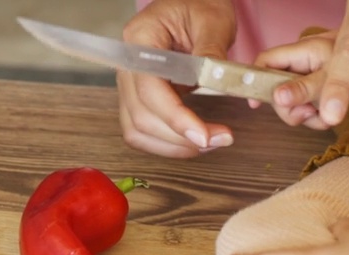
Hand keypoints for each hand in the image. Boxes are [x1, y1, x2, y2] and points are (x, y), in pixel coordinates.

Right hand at [118, 0, 237, 157]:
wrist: (193, 5)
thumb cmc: (199, 5)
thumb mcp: (213, 19)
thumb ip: (211, 52)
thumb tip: (218, 83)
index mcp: (139, 40)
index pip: (149, 89)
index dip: (175, 118)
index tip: (204, 136)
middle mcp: (128, 65)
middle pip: (140, 116)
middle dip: (180, 137)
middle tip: (221, 140)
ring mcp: (131, 84)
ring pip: (138, 130)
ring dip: (173, 146)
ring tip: (211, 143)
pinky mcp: (141, 98)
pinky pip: (144, 131)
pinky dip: (167, 144)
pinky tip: (194, 142)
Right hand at [253, 31, 348, 130]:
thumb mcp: (332, 79)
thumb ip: (303, 89)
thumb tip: (276, 97)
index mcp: (302, 51)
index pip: (265, 62)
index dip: (255, 81)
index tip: (256, 104)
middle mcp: (304, 62)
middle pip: (276, 87)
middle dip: (288, 108)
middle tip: (305, 115)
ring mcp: (312, 77)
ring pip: (292, 101)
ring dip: (304, 116)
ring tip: (321, 117)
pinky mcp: (321, 89)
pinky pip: (308, 107)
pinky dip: (316, 118)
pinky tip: (328, 118)